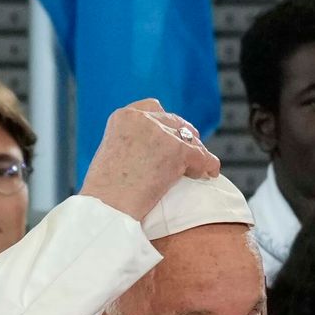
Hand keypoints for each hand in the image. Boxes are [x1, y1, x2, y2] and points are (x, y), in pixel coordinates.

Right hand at [80, 100, 221, 221]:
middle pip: (174, 121)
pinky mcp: (177, 151)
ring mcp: (161, 133)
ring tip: (198, 168)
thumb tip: (154, 150)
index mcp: (123, 117)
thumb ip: (133, 143)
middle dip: (183, 137)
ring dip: (195, 152)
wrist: (107, 207)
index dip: (164, 122)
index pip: (152, 107)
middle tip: (189, 154)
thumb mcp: (113, 154)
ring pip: (190, 138)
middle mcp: (142, 118)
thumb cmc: (105, 192)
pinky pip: (201, 156)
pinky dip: (207, 165)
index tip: (169, 135)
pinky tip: (208, 174)